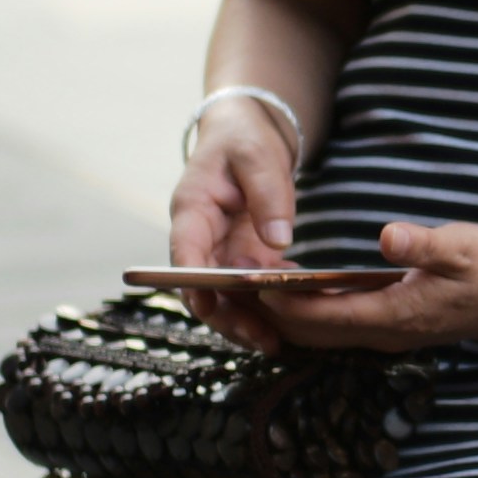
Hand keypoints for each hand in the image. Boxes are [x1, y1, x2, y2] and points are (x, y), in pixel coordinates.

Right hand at [167, 113, 305, 345]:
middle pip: (202, 286)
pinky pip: (249, 289)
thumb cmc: (245, 138)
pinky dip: (268, 305)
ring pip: (224, 296)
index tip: (208, 306)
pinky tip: (294, 318)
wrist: (246, 133)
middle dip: (227, 316)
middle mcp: (200, 236)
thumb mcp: (259, 155)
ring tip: (276, 343)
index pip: (183, 252)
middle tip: (260, 338)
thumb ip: (268, 194)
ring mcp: (220, 250)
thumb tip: (279, 242)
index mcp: (192, 208)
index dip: (192, 282)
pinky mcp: (241, 257)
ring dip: (246, 320)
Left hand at [255, 219, 477, 352]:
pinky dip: (306, 312)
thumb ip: (424, 244)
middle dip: (271, 312)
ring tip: (249, 287)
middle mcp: (383, 333)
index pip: (324, 316)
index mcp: (396, 315)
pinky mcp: (388, 327)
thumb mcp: (464, 246)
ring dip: (284, 315)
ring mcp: (385, 335)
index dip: (285, 301)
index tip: (252, 280)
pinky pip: (334, 328)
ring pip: (319, 335)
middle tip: (234, 285)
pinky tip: (290, 290)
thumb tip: (387, 236)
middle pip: (310, 333)